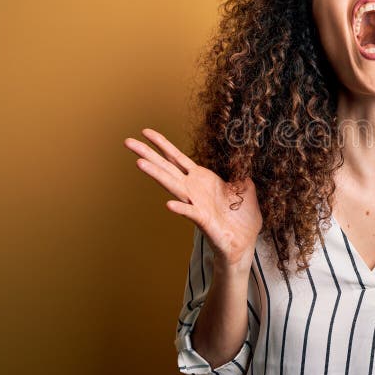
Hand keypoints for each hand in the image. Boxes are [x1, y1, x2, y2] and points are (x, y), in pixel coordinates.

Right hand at [123, 128, 262, 267]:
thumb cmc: (243, 217)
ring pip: (172, 186)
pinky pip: (189, 213)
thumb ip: (241, 173)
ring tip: (139, 163)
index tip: (145, 131)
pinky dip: (180, 208)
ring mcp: (196, 204)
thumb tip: (244, 159)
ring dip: (156, 174)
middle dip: (148, 154)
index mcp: (202, 178)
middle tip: (128, 142)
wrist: (245, 242)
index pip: (177, 157)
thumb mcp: (246, 188)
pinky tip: (168, 204)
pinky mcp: (203, 220)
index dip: (162, 144)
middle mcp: (194, 189)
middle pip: (166, 167)